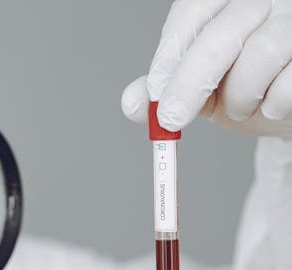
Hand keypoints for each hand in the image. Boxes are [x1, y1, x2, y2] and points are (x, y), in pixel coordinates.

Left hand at [121, 0, 291, 138]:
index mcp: (225, 3)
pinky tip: (272, 106)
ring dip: (241, 95)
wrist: (291, 105)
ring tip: (239, 108)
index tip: (156, 94)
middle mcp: (263, 1)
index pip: (192, 11)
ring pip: (262, 52)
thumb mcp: (199, 90)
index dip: (170, 53)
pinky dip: (275, 103)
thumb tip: (132, 103)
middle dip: (189, 83)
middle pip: (220, 35)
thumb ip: (164, 93)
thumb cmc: (245, 88)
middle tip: (171, 119)